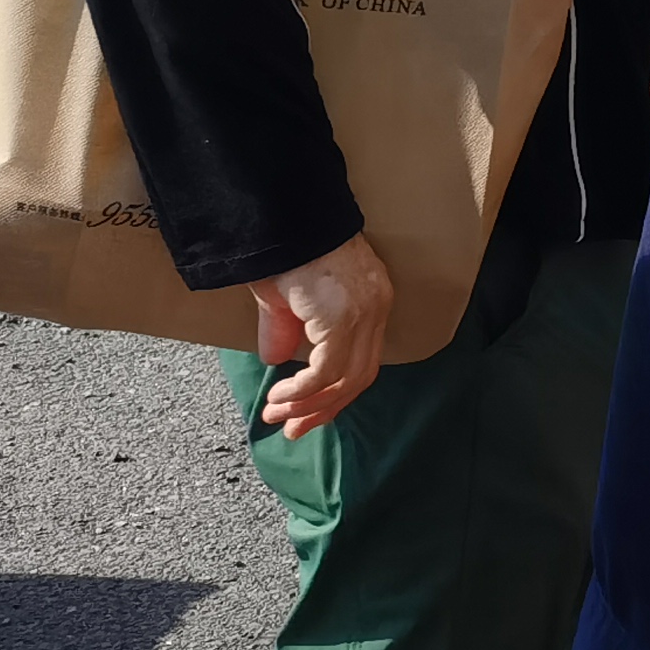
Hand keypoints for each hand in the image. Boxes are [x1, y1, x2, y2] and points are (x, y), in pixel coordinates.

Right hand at [251, 234, 392, 437]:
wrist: (283, 219)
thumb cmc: (283, 250)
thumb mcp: (283, 298)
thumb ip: (285, 330)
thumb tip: (275, 362)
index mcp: (370, 302)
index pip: (364, 360)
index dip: (337, 393)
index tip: (309, 414)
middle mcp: (375, 308)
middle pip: (360, 376)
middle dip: (325, 408)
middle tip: (294, 430)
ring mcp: (363, 313)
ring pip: (346, 379)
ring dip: (309, 405)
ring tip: (278, 414)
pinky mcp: (343, 318)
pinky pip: (326, 371)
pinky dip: (304, 392)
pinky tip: (281, 397)